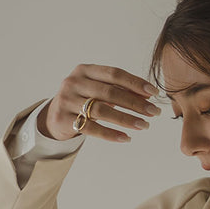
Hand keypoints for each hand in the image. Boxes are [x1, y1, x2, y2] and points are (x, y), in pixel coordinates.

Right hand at [38, 63, 162, 142]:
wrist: (55, 115)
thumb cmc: (83, 100)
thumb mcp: (98, 90)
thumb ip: (120, 90)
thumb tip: (148, 95)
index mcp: (85, 70)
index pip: (114, 74)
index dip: (135, 83)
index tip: (154, 93)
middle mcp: (74, 82)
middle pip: (110, 92)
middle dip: (135, 103)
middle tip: (154, 112)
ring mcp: (68, 100)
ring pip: (102, 110)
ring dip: (126, 119)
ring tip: (144, 125)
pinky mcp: (65, 119)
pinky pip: (92, 128)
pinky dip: (111, 134)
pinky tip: (126, 138)